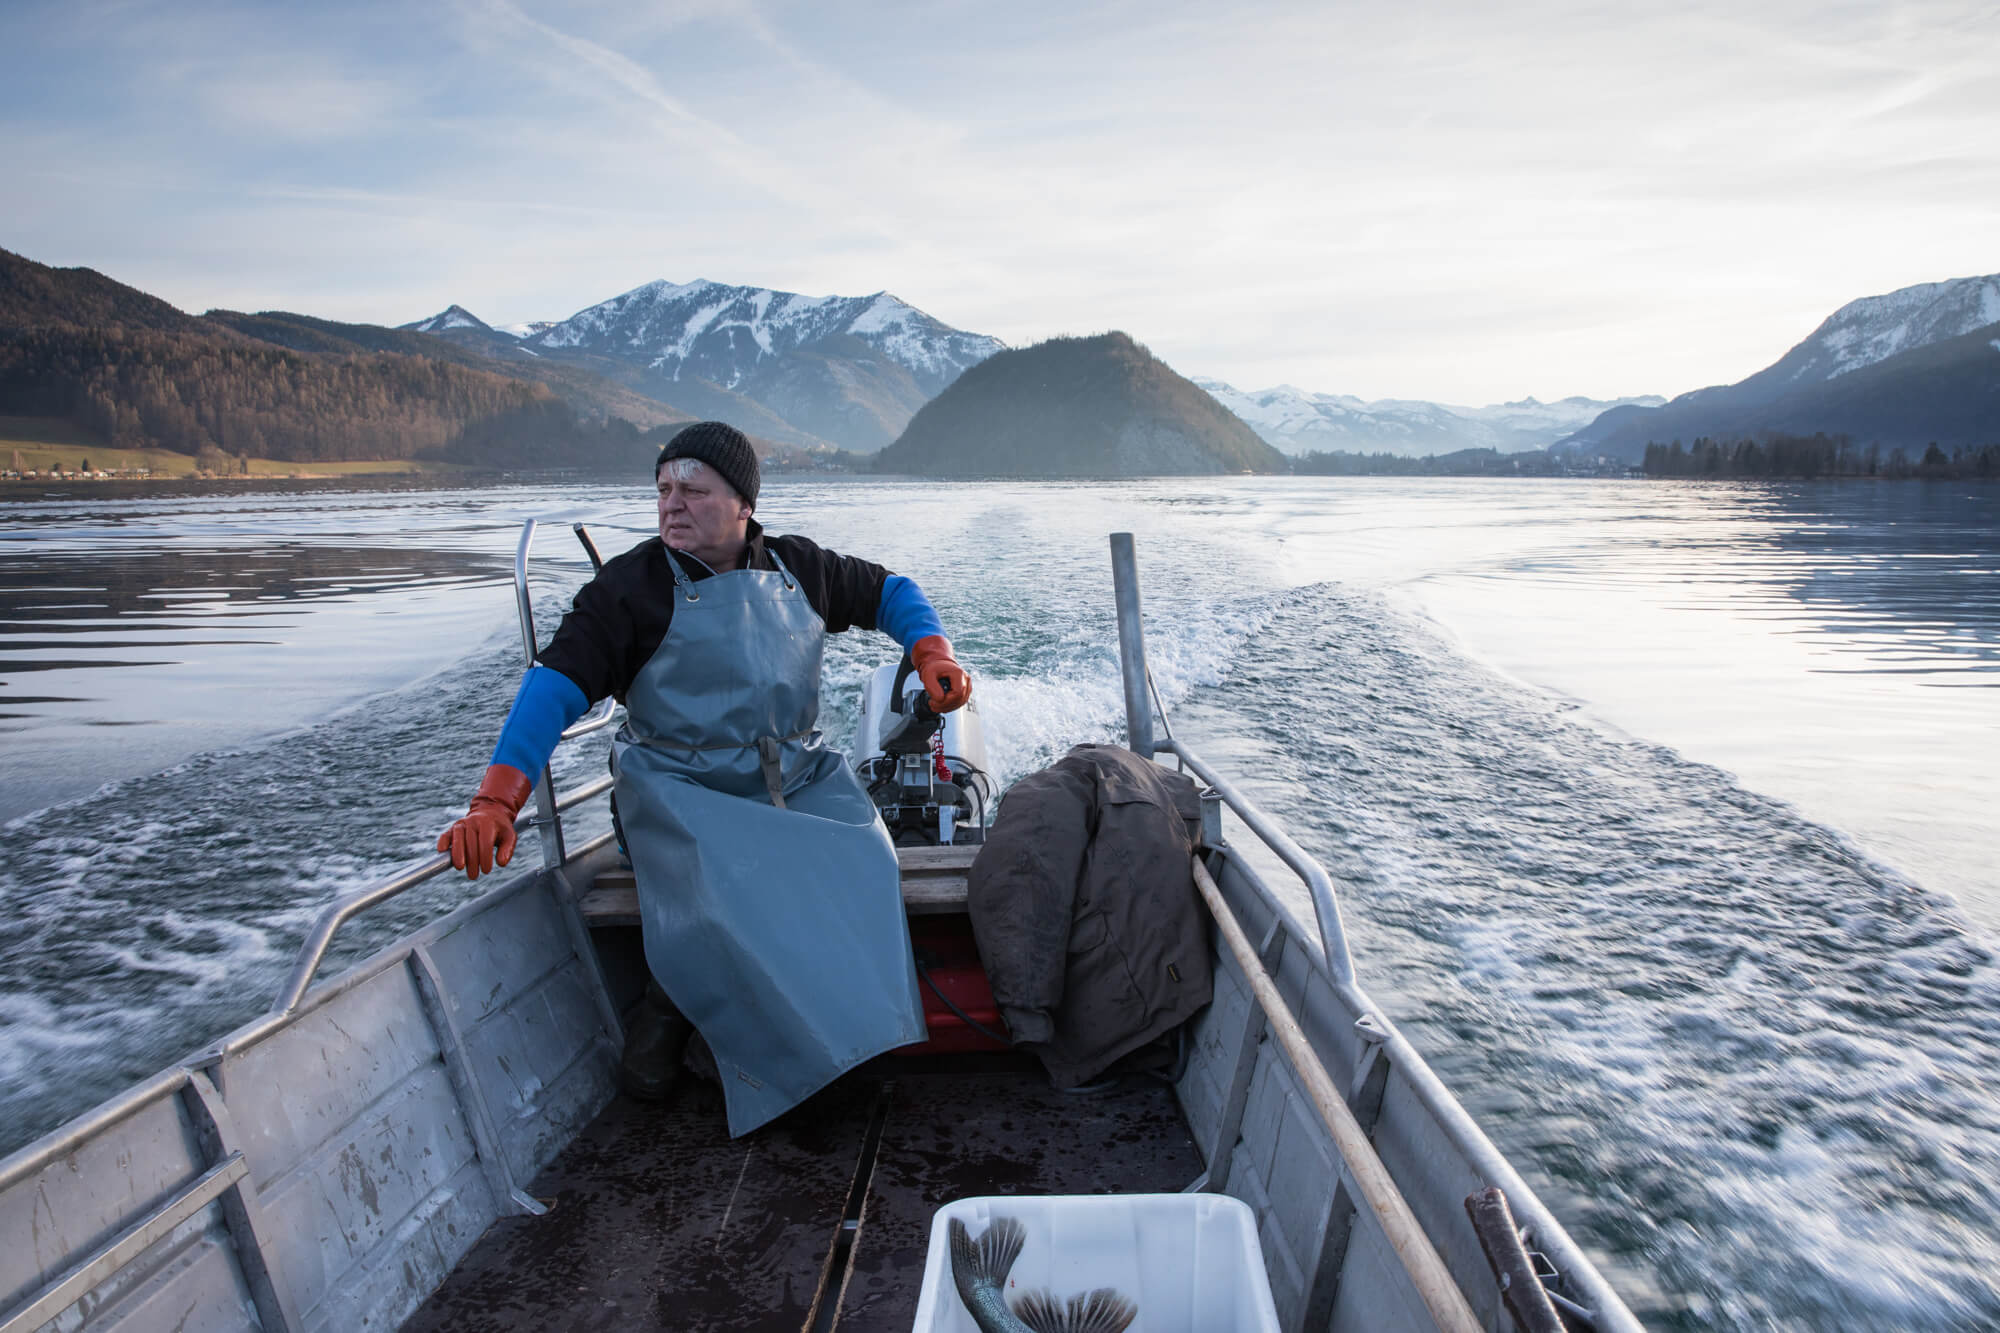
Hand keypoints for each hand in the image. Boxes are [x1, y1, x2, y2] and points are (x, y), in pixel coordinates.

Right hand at [437, 765, 532, 879]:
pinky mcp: (452, 828)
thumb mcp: (509, 837)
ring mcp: (461, 824)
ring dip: (457, 855)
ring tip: (460, 868)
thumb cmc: (499, 829)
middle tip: (474, 876)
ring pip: (457, 839)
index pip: (485, 842)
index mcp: (488, 823)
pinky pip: (445, 835)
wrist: (490, 813)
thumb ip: (507, 850)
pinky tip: (443, 853)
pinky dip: (442, 843)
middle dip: (472, 861)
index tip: (486, 870)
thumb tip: (501, 863)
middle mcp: (473, 822)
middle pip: (470, 843)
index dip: (484, 858)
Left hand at [910, 634, 970, 711]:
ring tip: (935, 704)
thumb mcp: (928, 674)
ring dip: (947, 707)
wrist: (938, 665)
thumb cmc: (934, 668)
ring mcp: (967, 686)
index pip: (957, 693)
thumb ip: (932, 687)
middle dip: (945, 705)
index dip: (945, 701)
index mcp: (959, 673)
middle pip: (960, 699)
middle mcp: (966, 680)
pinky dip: (950, 706)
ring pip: (961, 703)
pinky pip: (959, 703)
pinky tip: (941, 704)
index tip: (933, 701)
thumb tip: (940, 699)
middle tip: (932, 704)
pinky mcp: (965, 692)